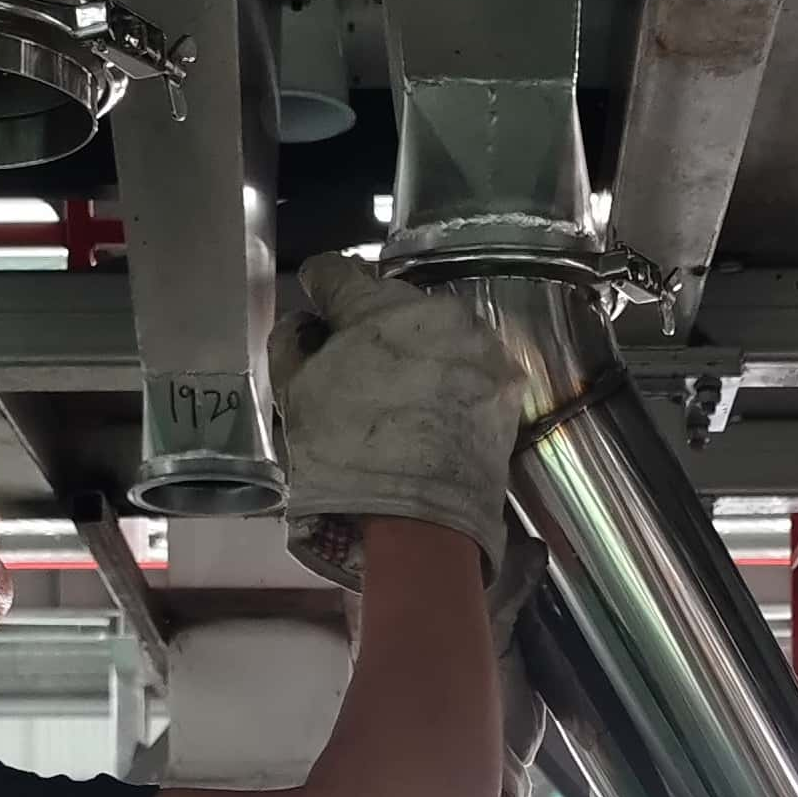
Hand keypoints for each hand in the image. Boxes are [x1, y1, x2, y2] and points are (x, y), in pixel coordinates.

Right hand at [271, 257, 523, 586]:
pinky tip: (435, 410)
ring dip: (418, 348)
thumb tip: (304, 322)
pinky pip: (470, 362)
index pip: (337, 272)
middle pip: (392, 301)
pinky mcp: (506, 380)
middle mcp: (433, 309)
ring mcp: (477, 342)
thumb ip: (291, 344)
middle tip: (359, 364)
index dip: (321, 290)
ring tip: (402, 392)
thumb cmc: (343, 459)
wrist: (418, 525)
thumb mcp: (294, 399)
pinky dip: (453, 376)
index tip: (319, 309)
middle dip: (373, 324)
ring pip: (437, 329)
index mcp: (372, 304)